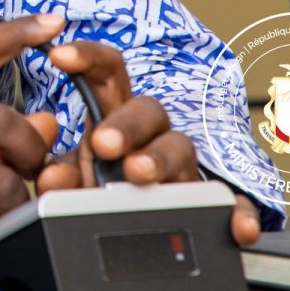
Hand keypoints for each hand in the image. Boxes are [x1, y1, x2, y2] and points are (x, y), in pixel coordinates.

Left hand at [37, 39, 261, 244]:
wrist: (129, 234)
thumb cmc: (100, 188)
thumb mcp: (74, 176)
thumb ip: (60, 173)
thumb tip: (51, 179)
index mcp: (117, 115)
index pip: (108, 72)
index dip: (87, 58)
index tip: (57, 56)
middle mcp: (153, 134)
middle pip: (149, 110)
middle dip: (124, 124)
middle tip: (101, 144)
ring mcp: (181, 167)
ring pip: (182, 150)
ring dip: (159, 159)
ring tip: (136, 173)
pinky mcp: (207, 204)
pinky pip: (229, 204)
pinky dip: (238, 213)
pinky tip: (236, 226)